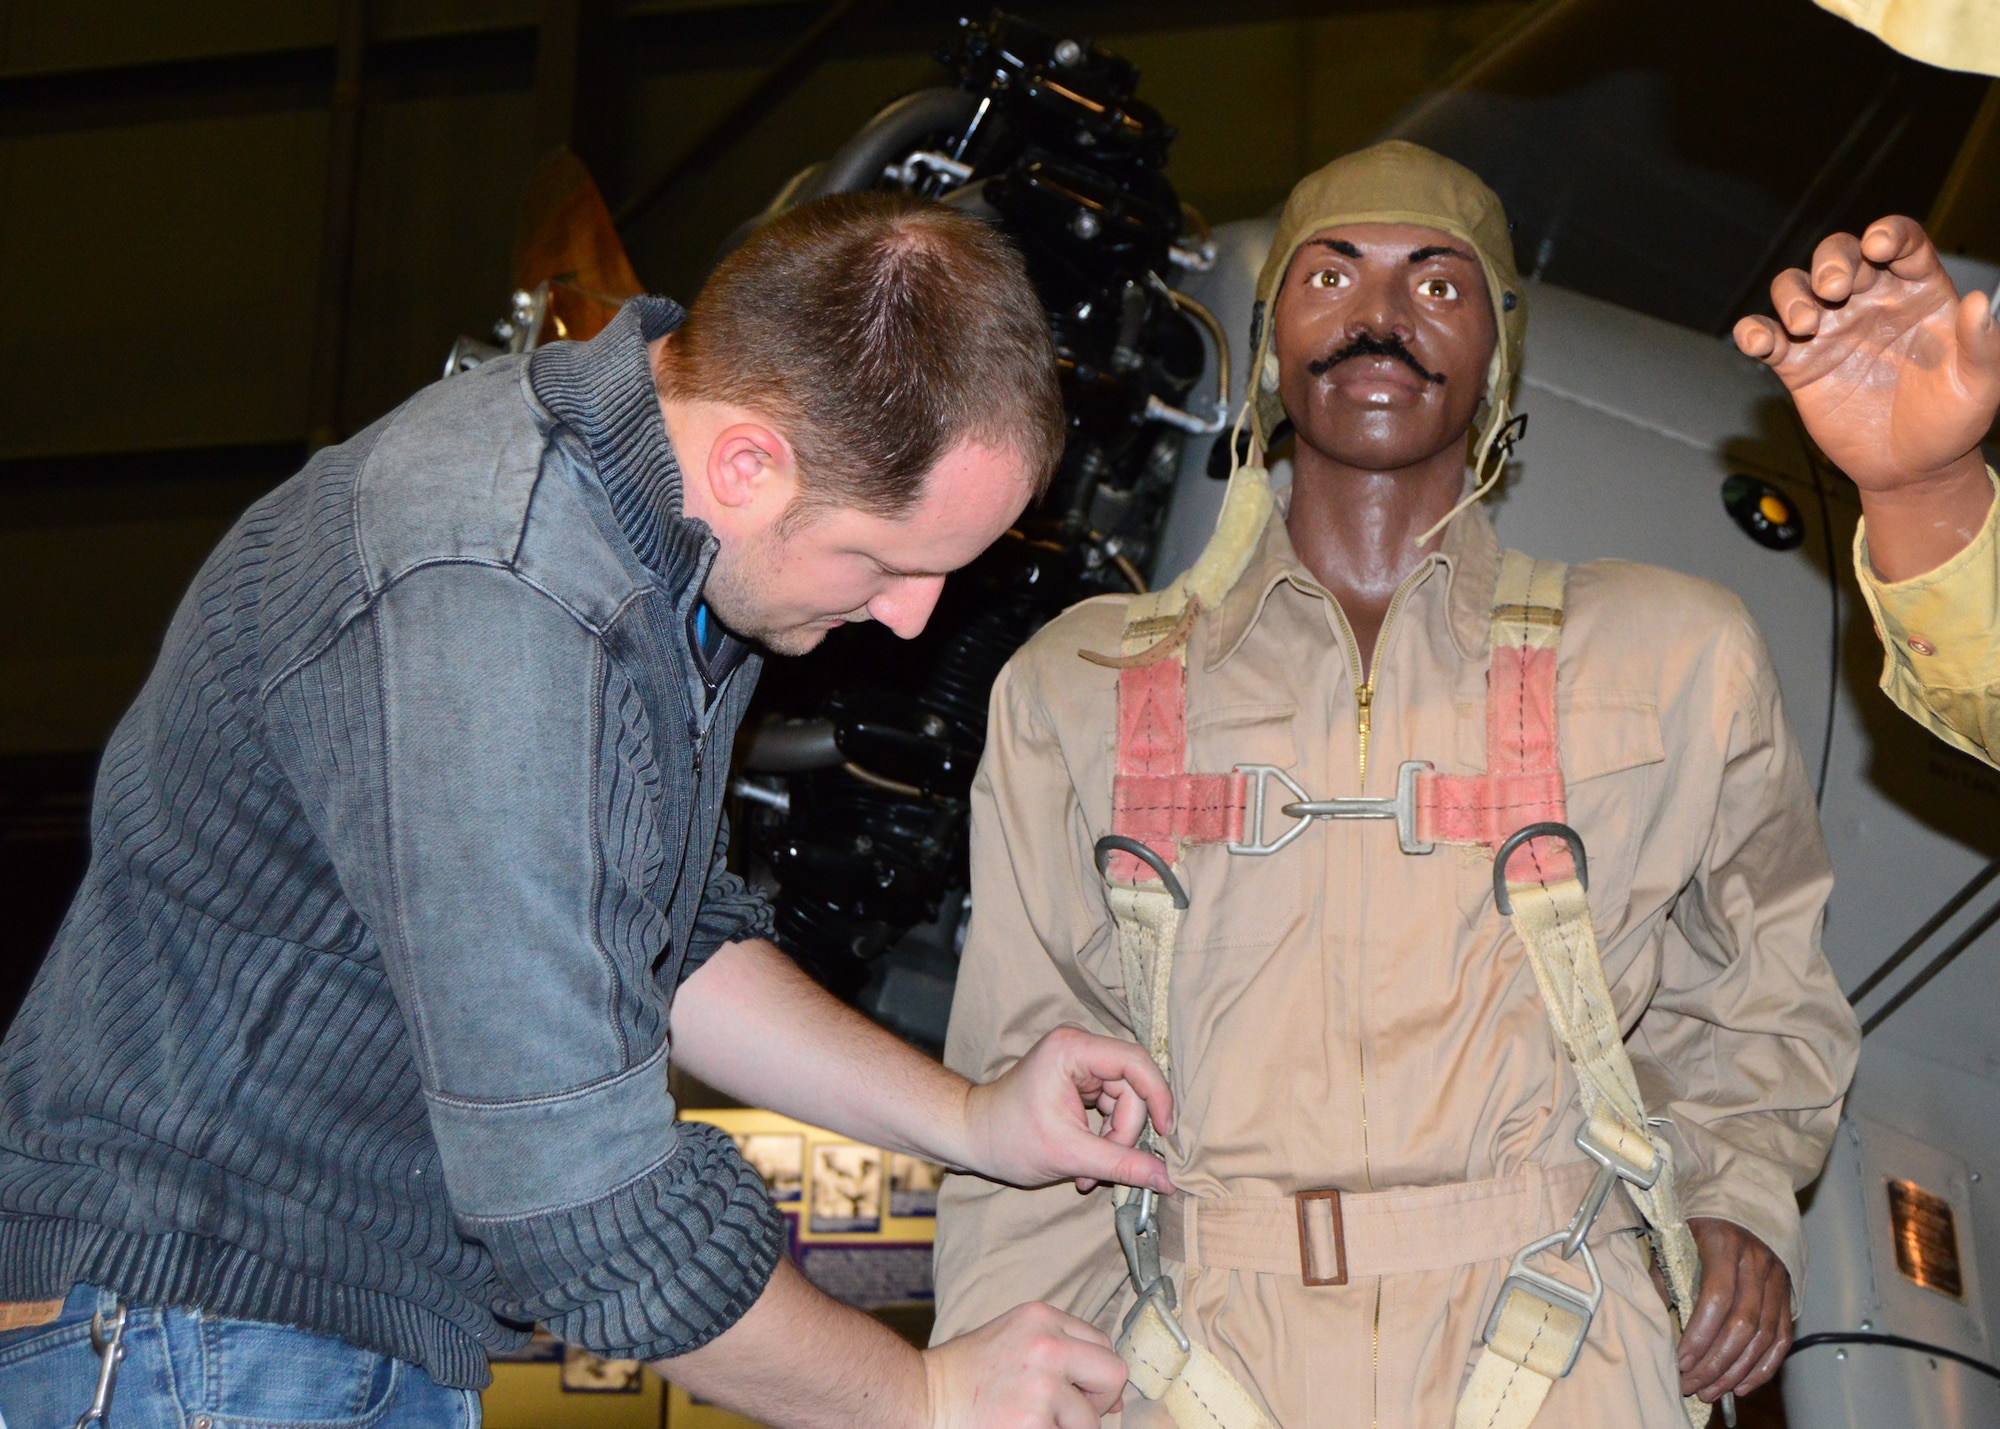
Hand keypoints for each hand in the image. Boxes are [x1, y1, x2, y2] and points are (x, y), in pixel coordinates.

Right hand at [923, 1301, 1128, 1428]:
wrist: (918, 1399)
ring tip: (1030, 1421)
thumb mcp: (1013, 1341)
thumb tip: (1115, 1400)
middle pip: (1114, 1374)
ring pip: (1091, 1421)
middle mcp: (1047, 1345)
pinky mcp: (1034, 1424)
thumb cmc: (963, 1375)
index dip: (1093, 1376)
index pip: (1102, 1345)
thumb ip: (1061, 1354)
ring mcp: (1042, 1386)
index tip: (1077, 1392)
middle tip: (1067, 1413)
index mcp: (1041, 1318)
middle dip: (1099, 1400)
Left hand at [962, 1024, 1174, 1192]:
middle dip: (1122, 1134)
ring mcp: (1080, 1063)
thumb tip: (1167, 1181)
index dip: (1157, 1096)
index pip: (1135, 1062)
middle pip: (1131, 1089)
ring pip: (1125, 1102)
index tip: (1165, 1133)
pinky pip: (1112, 1107)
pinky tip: (1085, 1163)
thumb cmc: (1008, 1140)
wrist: (971, 1138)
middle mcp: (1079, 1047)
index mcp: (1073, 1049)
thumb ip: (1121, 1165)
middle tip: (1103, 1171)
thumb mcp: (1069, 1156)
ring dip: (1113, 1141)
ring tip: (1086, 1173)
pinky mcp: (1079, 1081)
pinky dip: (1104, 1138)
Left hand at [1671, 1217, 1792, 1402]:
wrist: (1743, 1191)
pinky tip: (1742, 1384)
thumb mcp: (1676, 1233)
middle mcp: (1757, 1261)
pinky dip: (1764, 1366)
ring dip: (1737, 1371)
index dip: (1699, 1335)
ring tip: (1711, 1390)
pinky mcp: (1788, 1292)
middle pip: (1742, 1324)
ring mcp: (1777, 1277)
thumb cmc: (1700, 1215)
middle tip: (1692, 1385)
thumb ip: (1666, 1274)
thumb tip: (1654, 1318)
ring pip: (1764, 1336)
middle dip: (1715, 1362)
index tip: (1680, 1360)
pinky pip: (1782, 1337)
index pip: (1717, 1299)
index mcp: (1725, 1242)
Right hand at [1735, 216, 1999, 495]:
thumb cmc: (1950, 423)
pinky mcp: (1798, 364)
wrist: (1911, 468)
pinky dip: (1752, 332)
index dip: (1888, 234)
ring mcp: (1830, 331)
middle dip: (1830, 260)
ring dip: (1791, 295)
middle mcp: (1869, 303)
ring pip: (1795, 287)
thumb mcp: (1980, 385)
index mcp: (1917, 294)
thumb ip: (1981, 344)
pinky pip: (1764, 336)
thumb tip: (1980, 304)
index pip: (1902, 243)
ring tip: (1803, 325)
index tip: (1879, 246)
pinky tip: (1759, 342)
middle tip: (1832, 288)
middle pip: (1839, 254)